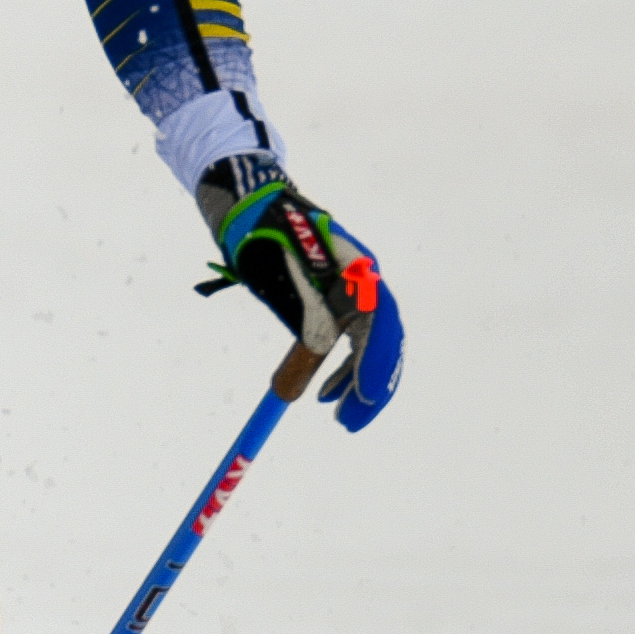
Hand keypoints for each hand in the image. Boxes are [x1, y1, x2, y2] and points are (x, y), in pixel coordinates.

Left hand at [196, 156, 401, 432]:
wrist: (252, 211)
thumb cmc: (264, 239)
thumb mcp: (282, 281)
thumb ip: (304, 318)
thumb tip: (317, 361)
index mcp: (358, 270)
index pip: (382, 323)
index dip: (376, 362)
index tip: (367, 397)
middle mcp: (364, 281)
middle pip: (382, 340)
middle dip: (369, 383)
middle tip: (349, 422)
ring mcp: (355, 291)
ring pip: (368, 344)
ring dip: (355, 381)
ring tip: (337, 414)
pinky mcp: (341, 300)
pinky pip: (351, 340)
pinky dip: (342, 367)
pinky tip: (326, 392)